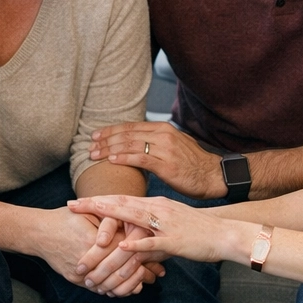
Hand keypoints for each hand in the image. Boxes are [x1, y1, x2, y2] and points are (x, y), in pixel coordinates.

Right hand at [33, 208, 154, 296]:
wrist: (38, 232)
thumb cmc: (66, 219)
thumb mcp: (91, 214)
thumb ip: (112, 224)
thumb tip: (136, 229)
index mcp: (96, 239)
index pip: (127, 251)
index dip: (145, 255)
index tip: (159, 258)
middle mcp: (89, 257)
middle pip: (122, 269)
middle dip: (142, 272)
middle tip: (157, 274)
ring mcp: (81, 270)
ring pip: (112, 283)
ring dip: (129, 284)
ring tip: (144, 283)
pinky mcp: (75, 278)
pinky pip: (98, 288)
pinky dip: (113, 289)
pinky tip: (124, 288)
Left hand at [68, 194, 250, 265]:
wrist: (225, 234)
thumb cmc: (198, 232)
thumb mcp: (170, 227)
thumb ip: (149, 232)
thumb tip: (132, 243)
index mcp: (155, 205)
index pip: (121, 200)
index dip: (97, 200)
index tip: (76, 202)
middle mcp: (157, 209)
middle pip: (119, 205)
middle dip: (93, 205)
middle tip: (70, 206)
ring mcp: (165, 223)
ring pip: (131, 220)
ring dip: (107, 223)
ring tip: (86, 221)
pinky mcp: (174, 240)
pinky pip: (153, 242)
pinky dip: (136, 244)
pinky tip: (121, 246)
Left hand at [89, 122, 226, 198]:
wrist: (213, 175)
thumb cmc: (192, 164)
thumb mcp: (174, 145)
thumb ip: (155, 142)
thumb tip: (135, 143)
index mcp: (162, 128)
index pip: (131, 126)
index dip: (111, 130)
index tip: (96, 136)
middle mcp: (163, 135)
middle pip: (127, 134)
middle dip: (106, 139)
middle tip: (90, 145)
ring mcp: (165, 149)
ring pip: (130, 145)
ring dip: (109, 149)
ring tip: (95, 154)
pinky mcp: (167, 164)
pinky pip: (140, 159)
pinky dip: (124, 158)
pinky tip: (112, 161)